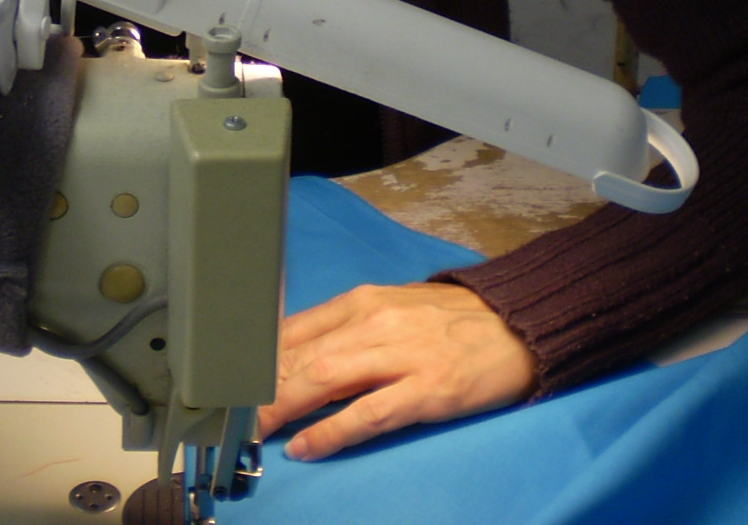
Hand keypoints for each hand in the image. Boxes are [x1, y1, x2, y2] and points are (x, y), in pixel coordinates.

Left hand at [255, 282, 536, 460]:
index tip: (231, 384)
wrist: (516, 324)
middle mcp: (375, 321)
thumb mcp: (392, 308)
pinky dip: (330, 432)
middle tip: (233, 419)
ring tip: (257, 433)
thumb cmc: (450, 319)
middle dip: (261, 390)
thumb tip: (294, 353)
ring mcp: (401, 356)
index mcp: (363, 301)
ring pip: (325, 380)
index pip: (294, 329)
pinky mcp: (427, 389)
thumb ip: (345, 327)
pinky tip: (305, 447)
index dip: (257, 360)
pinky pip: (368, 414)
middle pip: (302, 357)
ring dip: (284, 409)